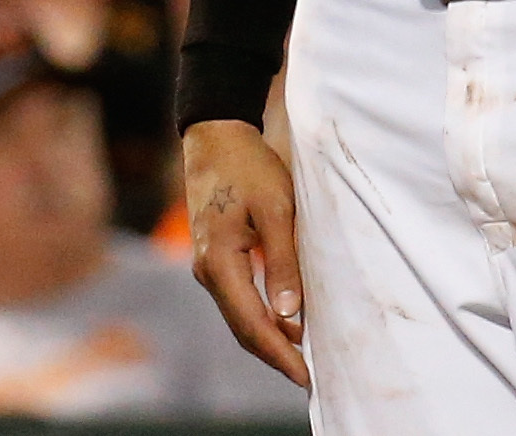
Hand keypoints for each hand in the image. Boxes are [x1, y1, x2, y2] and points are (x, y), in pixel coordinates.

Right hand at [183, 119, 309, 387]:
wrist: (216, 137)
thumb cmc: (249, 167)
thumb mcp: (276, 209)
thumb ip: (283, 261)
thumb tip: (290, 314)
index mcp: (220, 261)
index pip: (252, 323)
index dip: (279, 353)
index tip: (305, 376)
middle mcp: (207, 270)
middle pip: (242, 328)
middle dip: (275, 355)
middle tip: (308, 377)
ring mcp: (208, 266)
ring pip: (239, 316)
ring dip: (269, 338)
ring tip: (302, 357)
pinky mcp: (215, 258)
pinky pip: (238, 300)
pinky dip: (261, 318)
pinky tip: (285, 323)